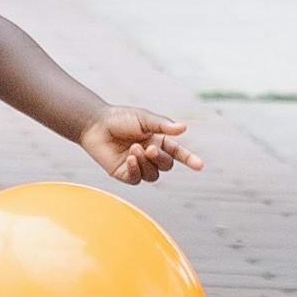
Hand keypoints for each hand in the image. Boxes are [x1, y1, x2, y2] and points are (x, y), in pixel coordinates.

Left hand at [77, 106, 198, 185]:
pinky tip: (130, 158)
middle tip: (149, 148)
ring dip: (145, 163)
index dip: (190, 159)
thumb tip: (183, 128)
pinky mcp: (125, 174)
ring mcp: (139, 166)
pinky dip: (135, 169)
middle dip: (160, 158)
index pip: (178, 153)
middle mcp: (151, 155)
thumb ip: (163, 125)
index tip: (200, 166)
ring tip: (134, 148)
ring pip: (153, 175)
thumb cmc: (120, 118)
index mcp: (159, 141)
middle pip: (166, 166)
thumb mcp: (144, 118)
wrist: (95, 124)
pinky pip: (137, 179)